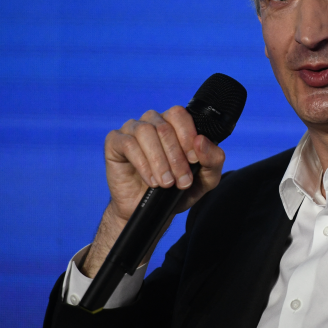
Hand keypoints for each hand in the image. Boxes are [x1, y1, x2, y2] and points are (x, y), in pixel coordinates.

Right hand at [81, 106, 224, 277]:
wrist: (152, 212)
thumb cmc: (178, 190)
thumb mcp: (205, 179)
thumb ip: (213, 160)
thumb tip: (200, 141)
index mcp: (174, 123)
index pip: (180, 115)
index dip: (187, 136)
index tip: (193, 161)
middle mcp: (152, 121)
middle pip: (164, 127)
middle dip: (176, 157)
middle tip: (181, 181)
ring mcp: (132, 129)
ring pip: (146, 132)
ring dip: (159, 161)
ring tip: (166, 183)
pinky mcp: (114, 142)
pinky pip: (128, 144)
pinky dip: (142, 164)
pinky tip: (151, 181)